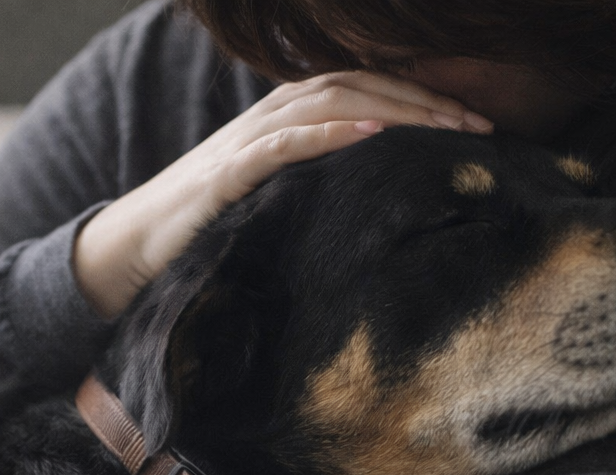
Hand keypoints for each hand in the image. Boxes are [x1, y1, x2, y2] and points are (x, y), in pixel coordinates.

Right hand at [73, 70, 493, 317]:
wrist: (133, 247)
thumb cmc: (208, 228)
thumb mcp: (274, 199)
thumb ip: (318, 184)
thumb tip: (382, 199)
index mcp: (285, 118)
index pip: (363, 87)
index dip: (420, 96)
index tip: (477, 122)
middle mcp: (269, 116)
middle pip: (356, 86)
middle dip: (423, 101)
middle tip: (481, 126)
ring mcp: (246, 141)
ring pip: (328, 103)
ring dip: (391, 109)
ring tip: (443, 124)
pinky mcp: (226, 173)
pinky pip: (281, 143)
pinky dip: (326, 133)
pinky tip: (367, 133)